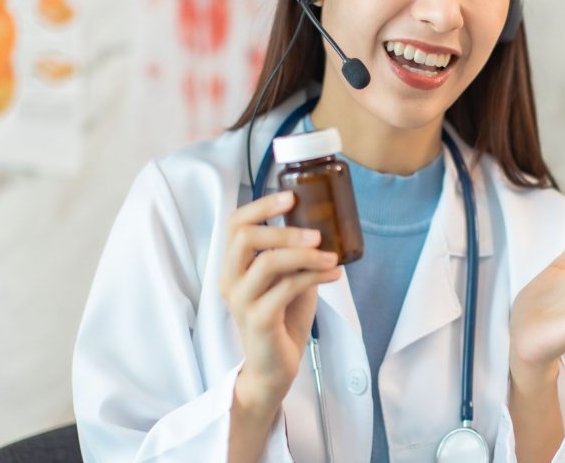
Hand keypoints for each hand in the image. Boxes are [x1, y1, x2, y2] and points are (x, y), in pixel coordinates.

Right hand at [219, 191, 341, 412]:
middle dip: (284, 230)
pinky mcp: (258, 320)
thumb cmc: (282, 318)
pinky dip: (315, 276)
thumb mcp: (288, 278)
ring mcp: (241, 301)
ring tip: (332, 256)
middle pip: (245, 238)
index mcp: (234, 266)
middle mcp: (230, 280)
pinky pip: (286, 288)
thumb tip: (323, 224)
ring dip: (305, 255)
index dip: (261, 206)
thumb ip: (294, 254)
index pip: (235, 224)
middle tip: (318, 233)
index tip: (290, 197)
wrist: (275, 367)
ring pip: (268, 262)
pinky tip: (334, 273)